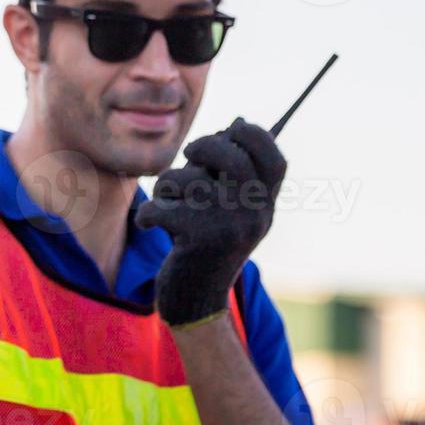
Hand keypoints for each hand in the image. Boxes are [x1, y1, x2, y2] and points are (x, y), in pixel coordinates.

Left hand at [135, 118, 286, 326]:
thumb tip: (237, 121)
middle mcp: (253, 217)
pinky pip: (161, 205)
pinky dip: (149, 213)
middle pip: (230, 157)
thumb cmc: (207, 242)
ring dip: (168, 186)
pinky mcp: (196, 240)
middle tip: (190, 155)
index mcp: (265, 207)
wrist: (196, 302)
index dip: (255, 136)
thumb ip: (235, 171)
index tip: (232, 129)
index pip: (275, 160)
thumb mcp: (232, 210)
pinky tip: (152, 225)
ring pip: (187, 179)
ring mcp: (227, 228)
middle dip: (203, 147)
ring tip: (169, 204)